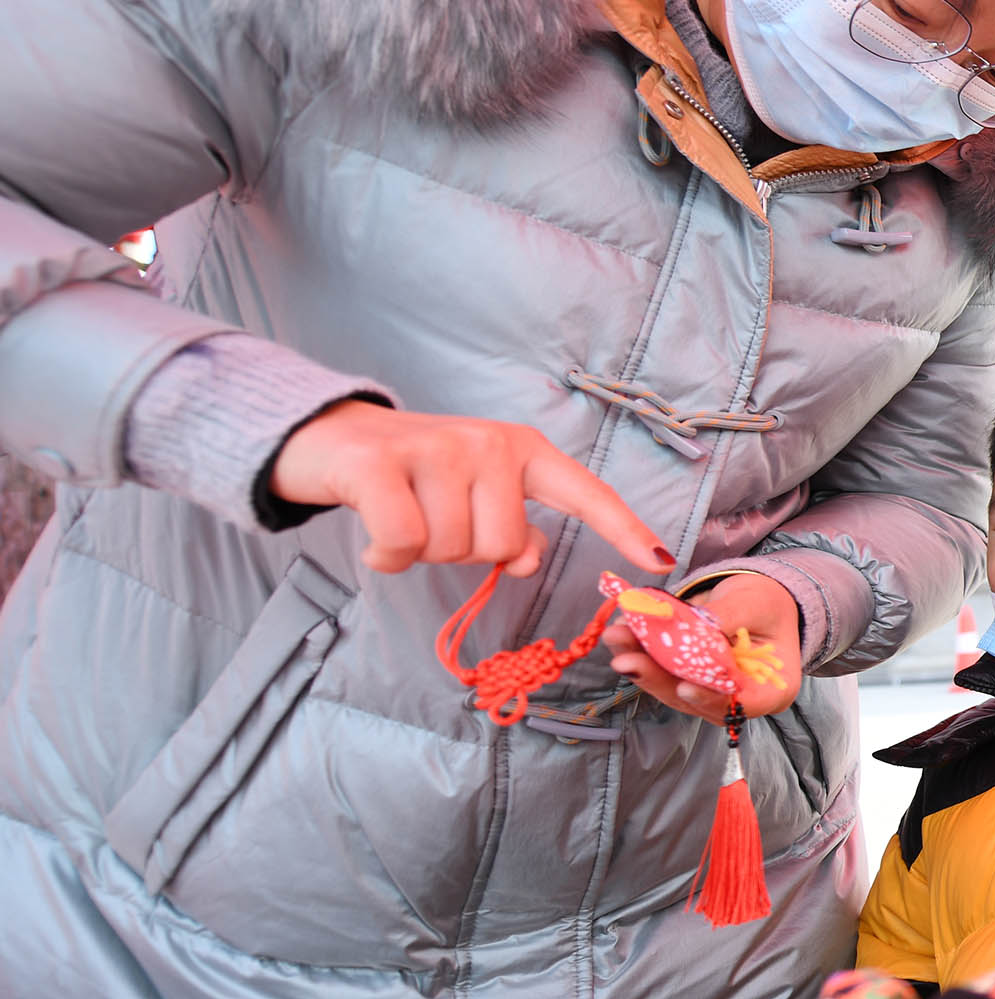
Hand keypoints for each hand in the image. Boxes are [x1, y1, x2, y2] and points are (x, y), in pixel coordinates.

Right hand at [270, 404, 667, 577]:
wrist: (329, 437)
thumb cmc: (414, 476)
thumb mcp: (475, 495)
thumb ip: (513, 527)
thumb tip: (527, 559)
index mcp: (522, 450)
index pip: (585, 493)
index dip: (624, 529)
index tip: (660, 561)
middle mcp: (488, 443)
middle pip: (503, 547)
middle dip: (465, 552)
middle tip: (433, 517)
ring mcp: (437, 449)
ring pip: (453, 550)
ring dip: (421, 551)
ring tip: (404, 513)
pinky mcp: (381, 464)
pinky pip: (404, 543)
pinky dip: (387, 556)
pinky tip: (375, 536)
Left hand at [603, 572, 805, 718]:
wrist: (758, 601)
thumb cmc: (767, 605)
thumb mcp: (756, 603)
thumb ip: (728, 616)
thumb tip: (699, 622)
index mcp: (772, 689)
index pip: (741, 704)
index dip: (711, 700)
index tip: (684, 686)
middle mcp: (738, 699)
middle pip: (696, 699)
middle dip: (658, 678)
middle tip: (628, 660)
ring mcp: (709, 693)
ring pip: (671, 688)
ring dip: (641, 664)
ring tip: (618, 638)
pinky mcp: (687, 681)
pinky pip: (662, 672)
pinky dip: (641, 653)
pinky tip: (622, 635)